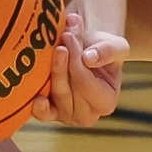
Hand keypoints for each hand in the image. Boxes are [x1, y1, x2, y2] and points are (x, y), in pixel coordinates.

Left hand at [30, 12, 127, 126]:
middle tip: (58, 37)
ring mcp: (67, 116)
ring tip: (50, 48)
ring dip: (50, 70)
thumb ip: (107, 51)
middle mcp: (87, 115)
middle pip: (66, 90)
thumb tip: (88, 58)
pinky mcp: (51, 113)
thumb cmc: (103, 50)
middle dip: (60, 63)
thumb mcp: (115, 46)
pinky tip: (36, 98)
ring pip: (54, 95)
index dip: (74, 59)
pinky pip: (43, 113)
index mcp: (106, 102)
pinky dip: (40, 106)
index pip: (84, 82)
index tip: (67, 35)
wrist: (87, 52)